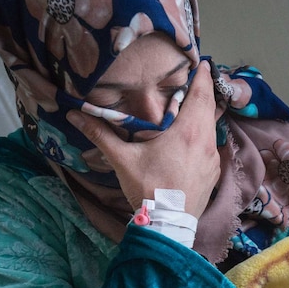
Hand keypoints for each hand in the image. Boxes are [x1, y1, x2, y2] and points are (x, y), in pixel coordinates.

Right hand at [67, 61, 220, 216]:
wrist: (168, 225)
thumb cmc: (148, 189)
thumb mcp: (123, 160)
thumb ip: (101, 134)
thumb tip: (75, 114)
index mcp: (188, 131)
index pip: (200, 95)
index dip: (202, 76)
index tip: (201, 62)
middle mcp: (205, 141)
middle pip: (209, 108)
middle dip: (203, 92)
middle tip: (196, 78)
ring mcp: (212, 158)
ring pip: (211, 127)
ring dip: (204, 114)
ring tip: (193, 104)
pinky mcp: (213, 172)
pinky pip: (211, 145)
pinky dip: (204, 134)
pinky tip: (192, 137)